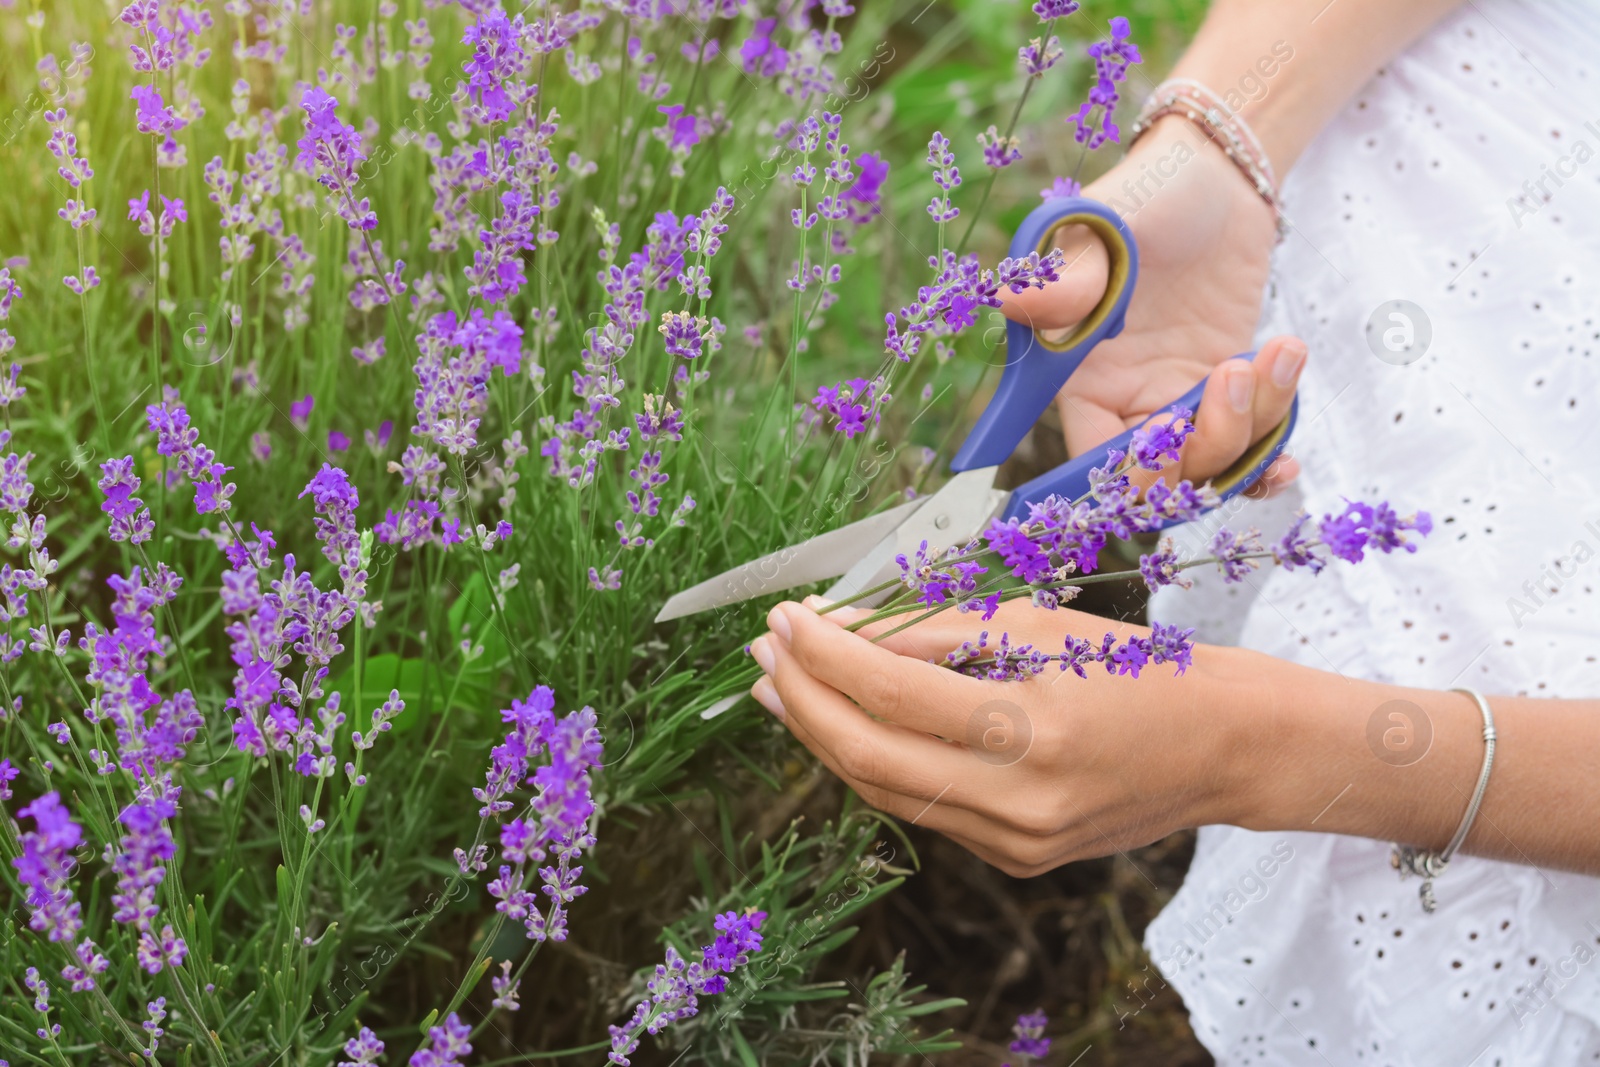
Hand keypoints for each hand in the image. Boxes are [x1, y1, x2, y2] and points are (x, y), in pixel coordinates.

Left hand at [747, 596, 1248, 877]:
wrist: (1227, 747)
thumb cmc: (1141, 669)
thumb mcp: (1042, 626)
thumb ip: (935, 631)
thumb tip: (839, 625)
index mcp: (1036, 727)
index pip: (894, 692)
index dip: (826, 654)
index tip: (786, 617)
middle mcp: (1022, 800)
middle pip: (871, 758)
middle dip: (804, 701)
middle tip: (765, 653)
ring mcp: (1017, 843)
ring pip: (887, 792)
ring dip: (825, 736)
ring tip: (783, 687)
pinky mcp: (1016, 861)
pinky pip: (923, 810)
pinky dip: (877, 765)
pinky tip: (847, 725)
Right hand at [1000, 115, 1302, 497]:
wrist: (1218, 174)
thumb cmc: (1150, 192)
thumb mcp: (1107, 228)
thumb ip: (1068, 275)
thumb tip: (1014, 300)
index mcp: (1079, 378)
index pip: (1091, 460)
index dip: (1126, 473)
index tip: (1165, 437)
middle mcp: (1125, 400)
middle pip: (1159, 479)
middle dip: (1203, 449)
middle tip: (1232, 375)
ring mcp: (1179, 398)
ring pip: (1212, 463)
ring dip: (1252, 426)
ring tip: (1276, 352)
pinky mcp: (1227, 389)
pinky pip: (1247, 447)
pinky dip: (1268, 454)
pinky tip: (1287, 453)